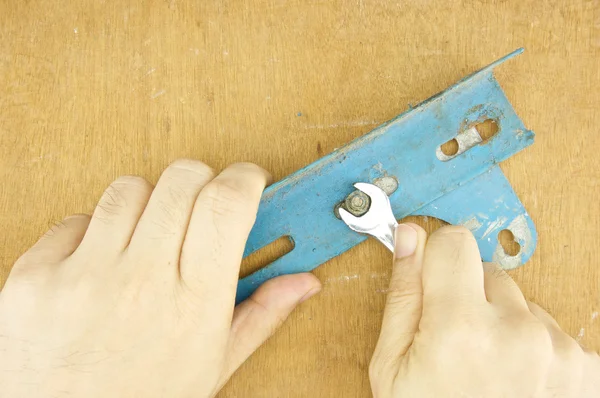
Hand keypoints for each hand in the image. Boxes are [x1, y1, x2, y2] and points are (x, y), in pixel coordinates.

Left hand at [0, 160, 320, 397]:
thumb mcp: (212, 366)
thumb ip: (261, 315)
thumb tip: (302, 283)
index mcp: (195, 305)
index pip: (227, 203)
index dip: (245, 178)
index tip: (248, 180)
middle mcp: (142, 284)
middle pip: (181, 179)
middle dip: (200, 181)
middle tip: (200, 205)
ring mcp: (85, 277)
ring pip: (129, 189)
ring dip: (147, 203)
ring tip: (147, 239)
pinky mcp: (37, 277)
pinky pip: (74, 221)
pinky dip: (92, 232)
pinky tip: (100, 264)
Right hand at [369, 224, 599, 397]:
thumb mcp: (393, 367)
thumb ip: (403, 295)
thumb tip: (409, 238)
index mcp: (461, 328)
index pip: (454, 242)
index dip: (436, 259)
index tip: (432, 281)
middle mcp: (517, 332)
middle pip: (488, 272)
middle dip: (468, 297)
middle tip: (455, 343)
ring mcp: (558, 350)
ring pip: (520, 302)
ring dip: (503, 324)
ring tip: (487, 368)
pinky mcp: (585, 367)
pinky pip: (550, 329)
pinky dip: (533, 347)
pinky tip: (516, 379)